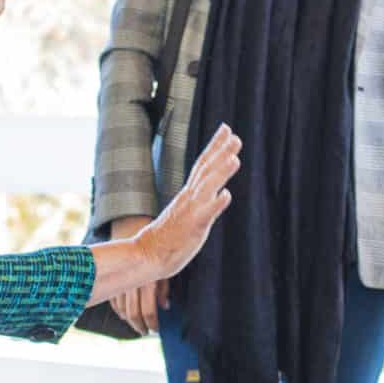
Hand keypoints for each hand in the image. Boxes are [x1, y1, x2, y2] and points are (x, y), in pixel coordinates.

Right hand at [106, 216, 166, 336]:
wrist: (131, 225)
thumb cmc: (156, 244)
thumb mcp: (166, 266)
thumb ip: (164, 288)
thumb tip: (165, 307)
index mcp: (147, 279)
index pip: (147, 310)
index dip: (152, 324)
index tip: (156, 331)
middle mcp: (131, 281)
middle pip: (132, 312)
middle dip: (140, 326)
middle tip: (147, 332)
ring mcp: (119, 278)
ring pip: (121, 308)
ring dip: (130, 319)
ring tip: (138, 326)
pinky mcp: (111, 276)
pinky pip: (113, 299)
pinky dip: (119, 309)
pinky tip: (125, 315)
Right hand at [133, 125, 240, 281]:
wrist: (148, 254)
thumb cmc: (168, 237)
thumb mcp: (186, 212)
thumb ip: (200, 200)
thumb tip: (218, 192)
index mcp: (189, 194)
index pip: (203, 164)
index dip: (215, 146)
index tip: (226, 129)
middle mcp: (190, 197)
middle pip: (206, 170)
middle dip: (221, 152)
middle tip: (235, 136)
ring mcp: (191, 211)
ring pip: (207, 187)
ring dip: (221, 172)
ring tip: (234, 158)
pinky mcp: (193, 227)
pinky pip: (205, 215)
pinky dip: (216, 204)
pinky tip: (227, 195)